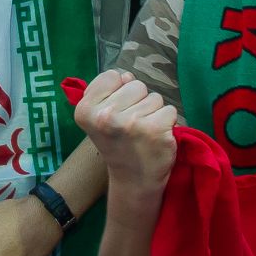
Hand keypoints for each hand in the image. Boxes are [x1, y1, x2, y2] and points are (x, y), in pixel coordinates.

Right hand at [73, 69, 177, 189]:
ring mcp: (131, 123)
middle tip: (132, 125)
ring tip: (143, 132)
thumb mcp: (100, 117)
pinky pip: (170, 110)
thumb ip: (110, 91)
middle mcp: (105, 116)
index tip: (116, 112)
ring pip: (154, 97)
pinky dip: (167, 122)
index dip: (118, 91)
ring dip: (153, 112)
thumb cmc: (118, 144)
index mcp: (86, 110)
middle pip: (136, 84)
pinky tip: (156, 137)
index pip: (113, 75)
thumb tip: (127, 76)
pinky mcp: (155, 130)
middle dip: (138, 101)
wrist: (133, 180)